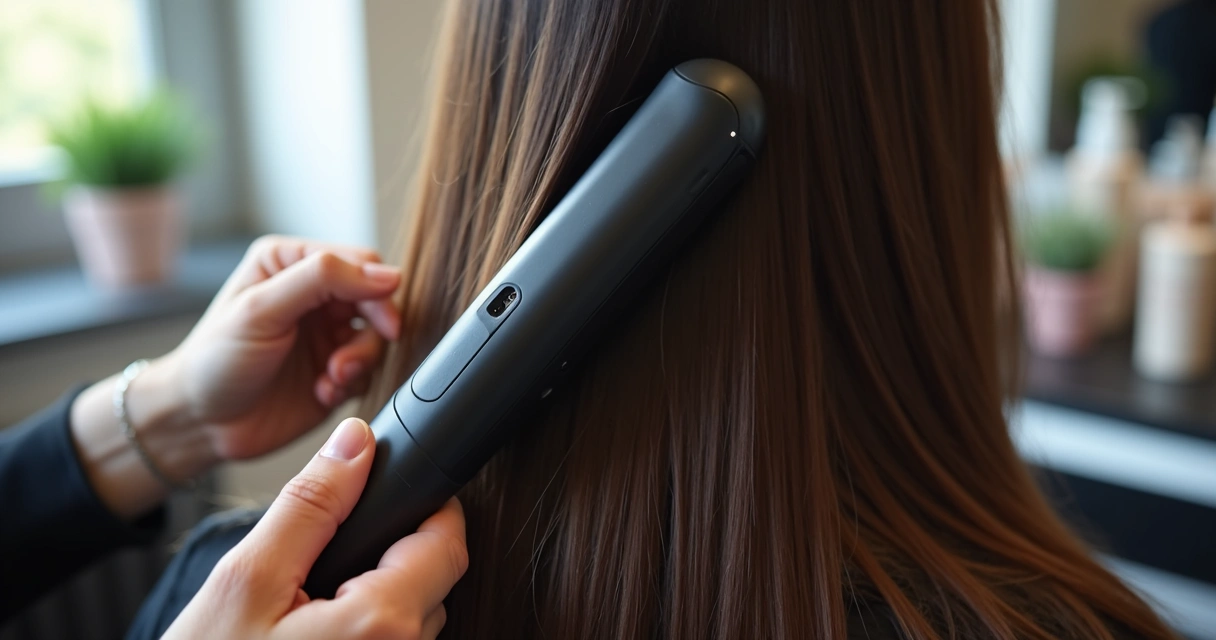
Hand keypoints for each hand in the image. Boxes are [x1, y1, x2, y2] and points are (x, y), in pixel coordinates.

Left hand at [161, 235, 401, 460]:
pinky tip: (323, 392)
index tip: (383, 323)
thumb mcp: (262, 309)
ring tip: (331, 378)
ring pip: (376, 338)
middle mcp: (313, 296)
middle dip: (371, 333)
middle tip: (348, 361)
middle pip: (375, 301)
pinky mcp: (335, 372)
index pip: (359, 263)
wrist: (201, 424)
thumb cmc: (216, 361)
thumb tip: (387, 275)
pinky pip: (368, 372)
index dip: (376, 291)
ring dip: (360, 361)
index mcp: (291, 264)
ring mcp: (326, 334)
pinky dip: (352, 384)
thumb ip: (323, 280)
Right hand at [165, 418, 467, 639]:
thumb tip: (354, 442)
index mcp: (381, 625)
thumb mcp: (246, 582)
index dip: (430, 508)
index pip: (448, 544)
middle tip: (327, 565)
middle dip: (393, 560)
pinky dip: (364, 639)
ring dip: (376, 605)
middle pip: (432, 585)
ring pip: (411, 625)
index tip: (403, 493)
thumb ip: (310, 505)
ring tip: (308, 613)